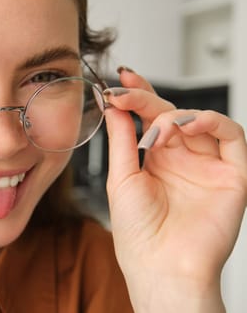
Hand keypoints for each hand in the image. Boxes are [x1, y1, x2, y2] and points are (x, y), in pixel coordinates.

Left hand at [104, 69, 246, 311]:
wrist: (160, 266)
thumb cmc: (137, 231)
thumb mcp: (121, 177)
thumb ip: (122, 139)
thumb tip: (113, 105)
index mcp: (154, 160)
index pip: (149, 118)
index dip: (137, 95)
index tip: (119, 79)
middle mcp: (181, 158)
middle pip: (170, 114)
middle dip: (147, 98)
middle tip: (126, 90)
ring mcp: (207, 165)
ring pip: (201, 120)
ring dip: (176, 113)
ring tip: (157, 126)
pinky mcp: (233, 174)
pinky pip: (232, 136)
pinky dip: (212, 122)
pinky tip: (187, 124)